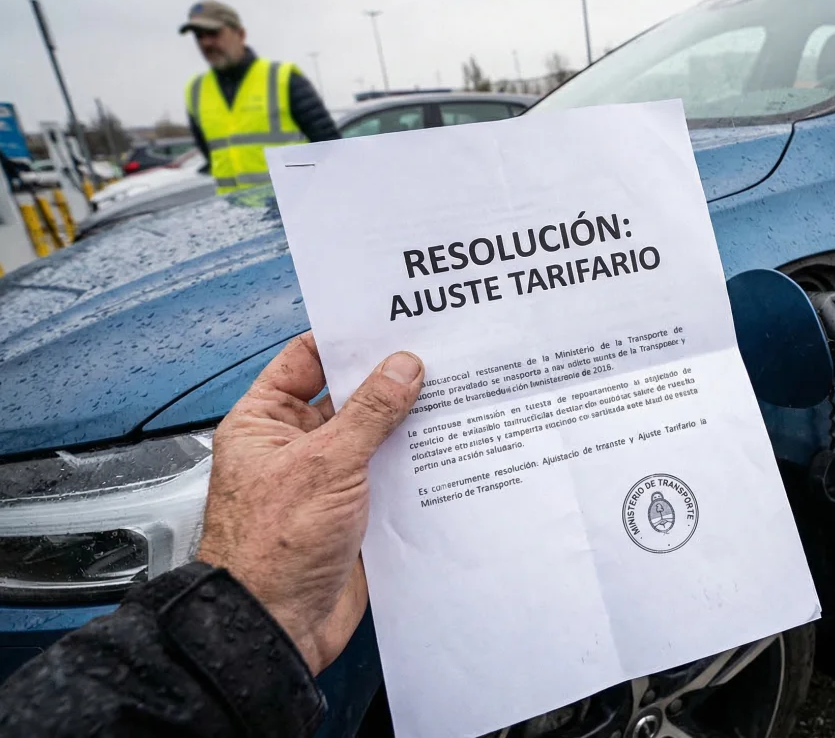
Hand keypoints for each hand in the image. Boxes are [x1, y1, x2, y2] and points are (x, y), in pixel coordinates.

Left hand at [198, 333, 422, 673]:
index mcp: (266, 422)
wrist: (277, 626)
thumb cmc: (270, 550)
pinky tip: (449, 451)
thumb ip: (369, 412)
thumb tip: (402, 367)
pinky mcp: (356, 511)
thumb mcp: (325, 464)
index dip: (348, 340)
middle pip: (350, 396)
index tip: (392, 323)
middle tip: (437, 357)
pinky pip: (391, 476)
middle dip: (391, 381)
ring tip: (453, 398)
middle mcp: (296, 446)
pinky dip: (417, 465)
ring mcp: (328, 479)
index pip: (307, 360)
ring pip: (376, 437)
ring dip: (409, 425)